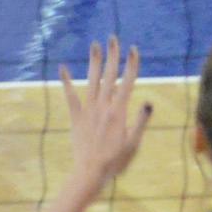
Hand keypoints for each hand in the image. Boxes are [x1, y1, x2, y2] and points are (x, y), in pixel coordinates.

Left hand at [60, 38, 151, 206]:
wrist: (90, 173)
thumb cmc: (115, 161)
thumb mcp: (133, 144)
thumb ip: (140, 122)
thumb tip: (148, 102)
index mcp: (119, 111)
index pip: (128, 81)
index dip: (132, 64)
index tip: (134, 48)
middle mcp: (103, 106)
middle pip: (110, 75)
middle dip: (113, 55)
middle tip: (113, 38)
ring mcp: (88, 110)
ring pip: (92, 80)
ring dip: (94, 61)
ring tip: (94, 45)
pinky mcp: (76, 117)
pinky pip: (70, 96)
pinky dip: (66, 82)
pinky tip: (62, 68)